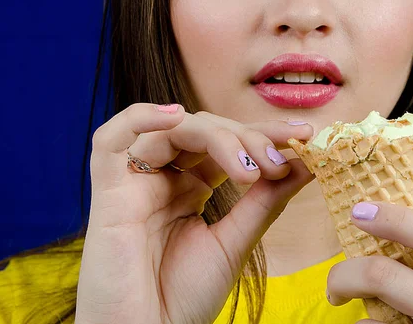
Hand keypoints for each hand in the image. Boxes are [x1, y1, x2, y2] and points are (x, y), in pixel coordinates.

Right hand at [75, 104, 314, 323]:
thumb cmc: (184, 298)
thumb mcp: (235, 241)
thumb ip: (265, 200)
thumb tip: (304, 165)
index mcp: (190, 188)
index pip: (228, 144)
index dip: (264, 134)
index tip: (304, 135)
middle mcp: (164, 178)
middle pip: (204, 129)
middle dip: (248, 137)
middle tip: (279, 161)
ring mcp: (134, 181)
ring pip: (172, 130)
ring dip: (217, 137)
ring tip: (249, 168)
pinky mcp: (107, 192)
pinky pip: (108, 141)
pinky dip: (139, 118)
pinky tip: (175, 116)